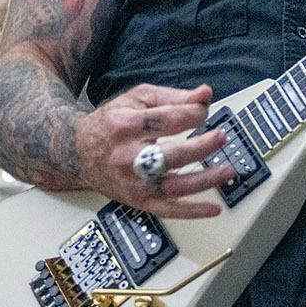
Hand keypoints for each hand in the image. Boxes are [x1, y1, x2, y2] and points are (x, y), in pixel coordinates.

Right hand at [78, 84, 233, 217]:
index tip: (203, 112)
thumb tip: (205, 95)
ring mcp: (133, 182)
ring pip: (172, 186)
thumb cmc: (112, 123)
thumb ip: (173, 97)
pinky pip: (167, 210)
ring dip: (204, 180)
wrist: (78, 152)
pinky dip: (191, 211)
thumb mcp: (138, 100)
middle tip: (221, 137)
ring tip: (227, 171)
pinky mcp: (137, 200)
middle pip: (169, 155)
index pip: (165, 120)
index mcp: (125, 125)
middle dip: (200, 147)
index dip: (191, 115)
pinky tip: (212, 208)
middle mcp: (127, 156)